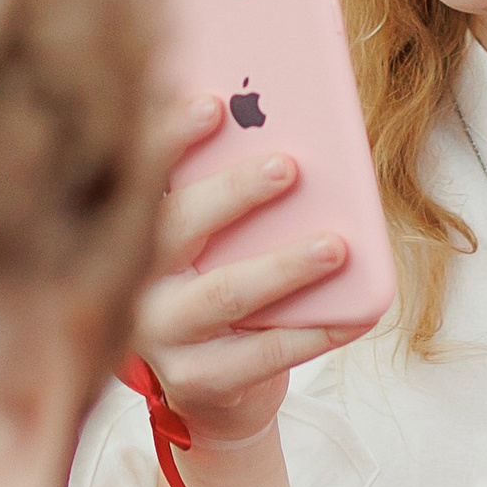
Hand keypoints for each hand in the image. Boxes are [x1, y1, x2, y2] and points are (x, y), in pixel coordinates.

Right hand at [131, 98, 350, 450]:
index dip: (171, 136)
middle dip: (235, 193)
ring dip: (283, 267)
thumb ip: (228, 185)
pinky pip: (261, 354)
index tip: (215, 105)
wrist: (209, 381)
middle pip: (178, 228)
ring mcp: (159, 335)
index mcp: (132, 224)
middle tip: (289, 167)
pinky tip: (354, 313)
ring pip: (225, 295)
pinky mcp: (194, 380)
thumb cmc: (219, 275)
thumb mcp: (212, 229)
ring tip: (335, 246)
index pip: (141, 171)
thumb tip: (288, 131)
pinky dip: (313, 331)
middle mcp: (133, 278)